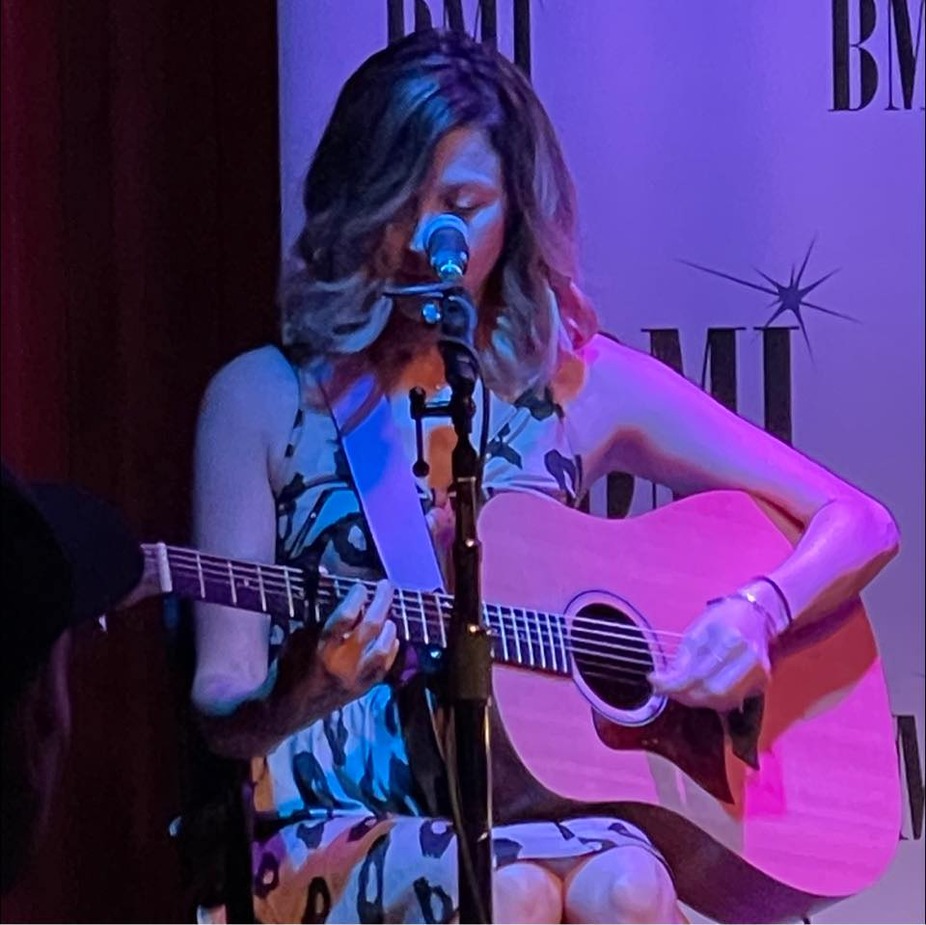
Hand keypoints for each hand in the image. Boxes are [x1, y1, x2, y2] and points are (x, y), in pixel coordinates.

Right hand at [273, 579, 398, 727]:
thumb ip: (321, 621)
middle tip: (385, 586)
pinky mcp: (362, 690)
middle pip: (370, 628)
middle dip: (381, 602)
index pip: (345, 617)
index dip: (356, 597)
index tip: (361, 586)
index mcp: (321, 649)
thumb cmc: (288, 669)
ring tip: (388, 616)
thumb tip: (345, 602)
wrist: (285, 710)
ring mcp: (355, 679)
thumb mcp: (297, 639)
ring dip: (389, 628)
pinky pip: (383, 668)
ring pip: (382, 649)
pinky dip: (389, 650)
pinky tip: (391, 638)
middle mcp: (342, 664)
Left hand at [648, 595, 771, 710]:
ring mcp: (760, 673)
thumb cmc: (722, 619)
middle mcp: (749, 659)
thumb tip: (660, 681)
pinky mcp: (763, 682)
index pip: (699, 673)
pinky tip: (700, 692)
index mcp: (731, 640)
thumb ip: (682, 659)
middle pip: (714, 691)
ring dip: (698, 701)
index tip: (654, 682)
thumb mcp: (696, 631)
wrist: (755, 615)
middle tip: (667, 689)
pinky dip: (714, 701)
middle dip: (686, 696)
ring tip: (681, 691)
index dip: (674, 684)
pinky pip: (734, 700)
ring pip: (724, 701)